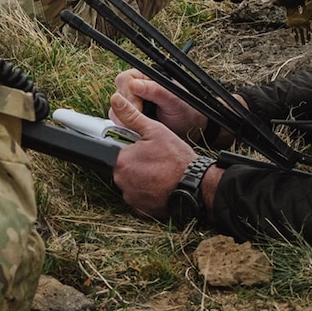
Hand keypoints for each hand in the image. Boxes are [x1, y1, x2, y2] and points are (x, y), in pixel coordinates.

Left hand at [109, 92, 198, 218]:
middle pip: (122, 168)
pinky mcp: (141, 210)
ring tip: (159, 171)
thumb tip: (115, 101)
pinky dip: (147, 191)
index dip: (129, 147)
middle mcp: (121, 182)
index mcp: (121, 161)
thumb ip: (131, 116)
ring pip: (131, 183)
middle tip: (153, 158)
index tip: (141, 147)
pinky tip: (160, 184)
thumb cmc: (176, 158)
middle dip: (135, 162)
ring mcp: (131, 198)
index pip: (115, 151)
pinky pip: (139, 197)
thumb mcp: (154, 131)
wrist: (196, 185)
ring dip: (140, 178)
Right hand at [114, 70, 209, 142]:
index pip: (125, 79)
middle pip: (118, 93)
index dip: (128, 93)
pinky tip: (136, 130)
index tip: (137, 108)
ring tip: (138, 126)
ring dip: (123, 118)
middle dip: (125, 108)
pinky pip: (119, 121)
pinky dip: (124, 127)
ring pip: (116, 108)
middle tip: (137, 120)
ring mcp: (134, 104)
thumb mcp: (174, 100)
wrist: (192, 131)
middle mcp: (138, 89)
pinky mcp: (131, 119)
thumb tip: (135, 84)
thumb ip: (156, 90)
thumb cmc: (187, 111)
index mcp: (147, 78)